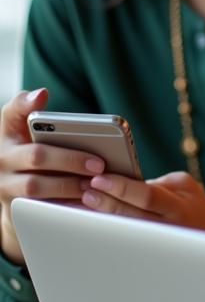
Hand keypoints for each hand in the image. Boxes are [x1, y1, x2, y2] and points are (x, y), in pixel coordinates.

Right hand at [0, 89, 105, 264]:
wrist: (18, 197)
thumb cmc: (36, 159)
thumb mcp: (34, 136)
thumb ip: (43, 119)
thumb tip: (42, 94)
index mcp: (8, 134)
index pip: (11, 113)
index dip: (25, 104)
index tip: (44, 95)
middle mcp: (2, 158)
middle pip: (37, 156)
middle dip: (70, 159)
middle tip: (99, 164)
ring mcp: (5, 185)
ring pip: (37, 185)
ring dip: (70, 185)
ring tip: (95, 184)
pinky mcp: (15, 207)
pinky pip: (41, 207)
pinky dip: (65, 204)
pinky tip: (86, 202)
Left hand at [82, 171, 204, 235]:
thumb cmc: (194, 206)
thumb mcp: (184, 187)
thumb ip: (156, 184)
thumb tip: (120, 186)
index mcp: (180, 205)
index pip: (148, 195)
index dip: (122, 188)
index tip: (99, 179)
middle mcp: (171, 227)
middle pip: (133, 216)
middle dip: (106, 203)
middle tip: (84, 192)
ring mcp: (161, 243)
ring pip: (127, 232)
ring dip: (103, 219)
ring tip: (83, 206)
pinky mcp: (151, 255)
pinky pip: (126, 242)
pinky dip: (108, 232)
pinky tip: (93, 225)